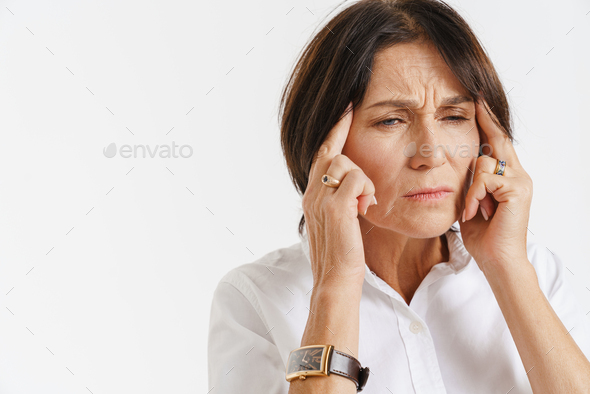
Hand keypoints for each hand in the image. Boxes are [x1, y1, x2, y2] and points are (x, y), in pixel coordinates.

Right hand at [302, 102, 377, 290]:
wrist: (336, 279)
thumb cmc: (341, 253)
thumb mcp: (338, 221)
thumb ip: (340, 199)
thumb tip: (353, 185)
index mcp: (312, 196)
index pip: (321, 154)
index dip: (333, 130)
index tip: (344, 107)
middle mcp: (312, 194)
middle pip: (331, 153)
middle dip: (346, 141)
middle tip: (355, 132)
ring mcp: (320, 200)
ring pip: (346, 164)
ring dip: (363, 181)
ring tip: (364, 205)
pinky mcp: (335, 208)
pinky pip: (357, 179)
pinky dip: (366, 191)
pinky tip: (366, 208)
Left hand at [459, 97, 532, 273]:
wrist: (497, 259)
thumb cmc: (483, 234)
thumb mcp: (471, 202)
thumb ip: (470, 182)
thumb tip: (459, 165)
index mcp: (506, 176)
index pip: (496, 143)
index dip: (487, 123)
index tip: (477, 104)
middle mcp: (517, 173)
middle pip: (498, 139)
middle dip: (486, 119)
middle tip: (476, 98)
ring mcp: (519, 180)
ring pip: (483, 161)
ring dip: (469, 188)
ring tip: (470, 211)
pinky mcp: (517, 189)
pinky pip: (484, 179)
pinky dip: (473, 196)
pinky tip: (473, 213)